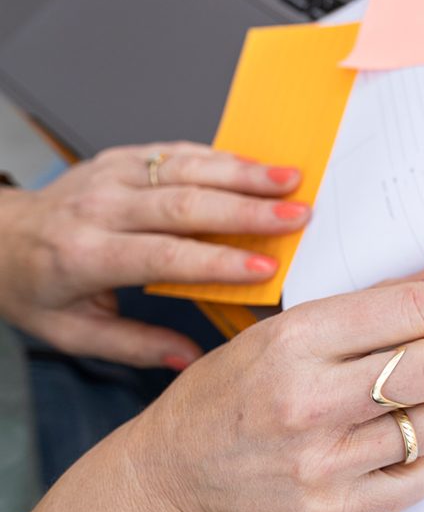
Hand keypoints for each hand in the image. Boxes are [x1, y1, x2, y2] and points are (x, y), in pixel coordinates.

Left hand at [0, 142, 307, 368]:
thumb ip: (134, 345)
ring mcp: (110, 175)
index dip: (217, 263)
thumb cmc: (36, 287)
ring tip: (291, 179)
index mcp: (83, 255)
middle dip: (248, 210)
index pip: (162, 256)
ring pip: (186, 169)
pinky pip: (177, 152)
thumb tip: (192, 360)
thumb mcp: (72, 332)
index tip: (265, 269)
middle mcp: (98, 208)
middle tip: (298, 215)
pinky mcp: (123, 157)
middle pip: (184, 205)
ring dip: (244, 172)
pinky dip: (221, 157)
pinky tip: (256, 165)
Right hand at [124, 262, 423, 511]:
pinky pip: (419, 479)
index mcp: (298, 338)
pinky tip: (380, 449)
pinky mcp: (327, 509)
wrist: (172, 467)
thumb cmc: (236, 386)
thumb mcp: (291, 325)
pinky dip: (412, 463)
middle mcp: (308, 399)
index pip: (414, 310)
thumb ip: (377, 299)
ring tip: (396, 408)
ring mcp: (318, 461)